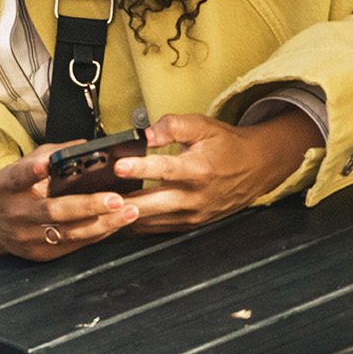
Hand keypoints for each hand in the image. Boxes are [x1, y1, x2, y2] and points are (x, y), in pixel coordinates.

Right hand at [0, 142, 140, 277]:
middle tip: (115, 199)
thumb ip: (51, 154)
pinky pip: (74, 245)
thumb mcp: (22, 167)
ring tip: (128, 211)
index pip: (18, 176)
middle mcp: (17, 213)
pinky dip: (98, 233)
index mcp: (8, 186)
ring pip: (69, 233)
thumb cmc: (14, 190)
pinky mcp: (41, 254)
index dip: (31, 171)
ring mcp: (28, 237)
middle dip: (87, 205)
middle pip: (53, 211)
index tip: (43, 166)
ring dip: (103, 223)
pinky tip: (117, 223)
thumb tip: (85, 146)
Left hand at [115, 110, 323, 233]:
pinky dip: (138, 223)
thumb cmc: (226, 147)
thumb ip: (173, 125)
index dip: (140, 168)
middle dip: (123, 203)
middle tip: (99, 199)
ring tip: (101, 208)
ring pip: (151, 221)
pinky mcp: (189, 224)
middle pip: (152, 204)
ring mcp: (191, 214)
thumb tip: (146, 134)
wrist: (253, 169)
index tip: (119, 166)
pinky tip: (119, 216)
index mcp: (198, 169)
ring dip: (126, 216)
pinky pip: (158, 228)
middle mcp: (194, 196)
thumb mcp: (203, 126)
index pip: (164, 170)